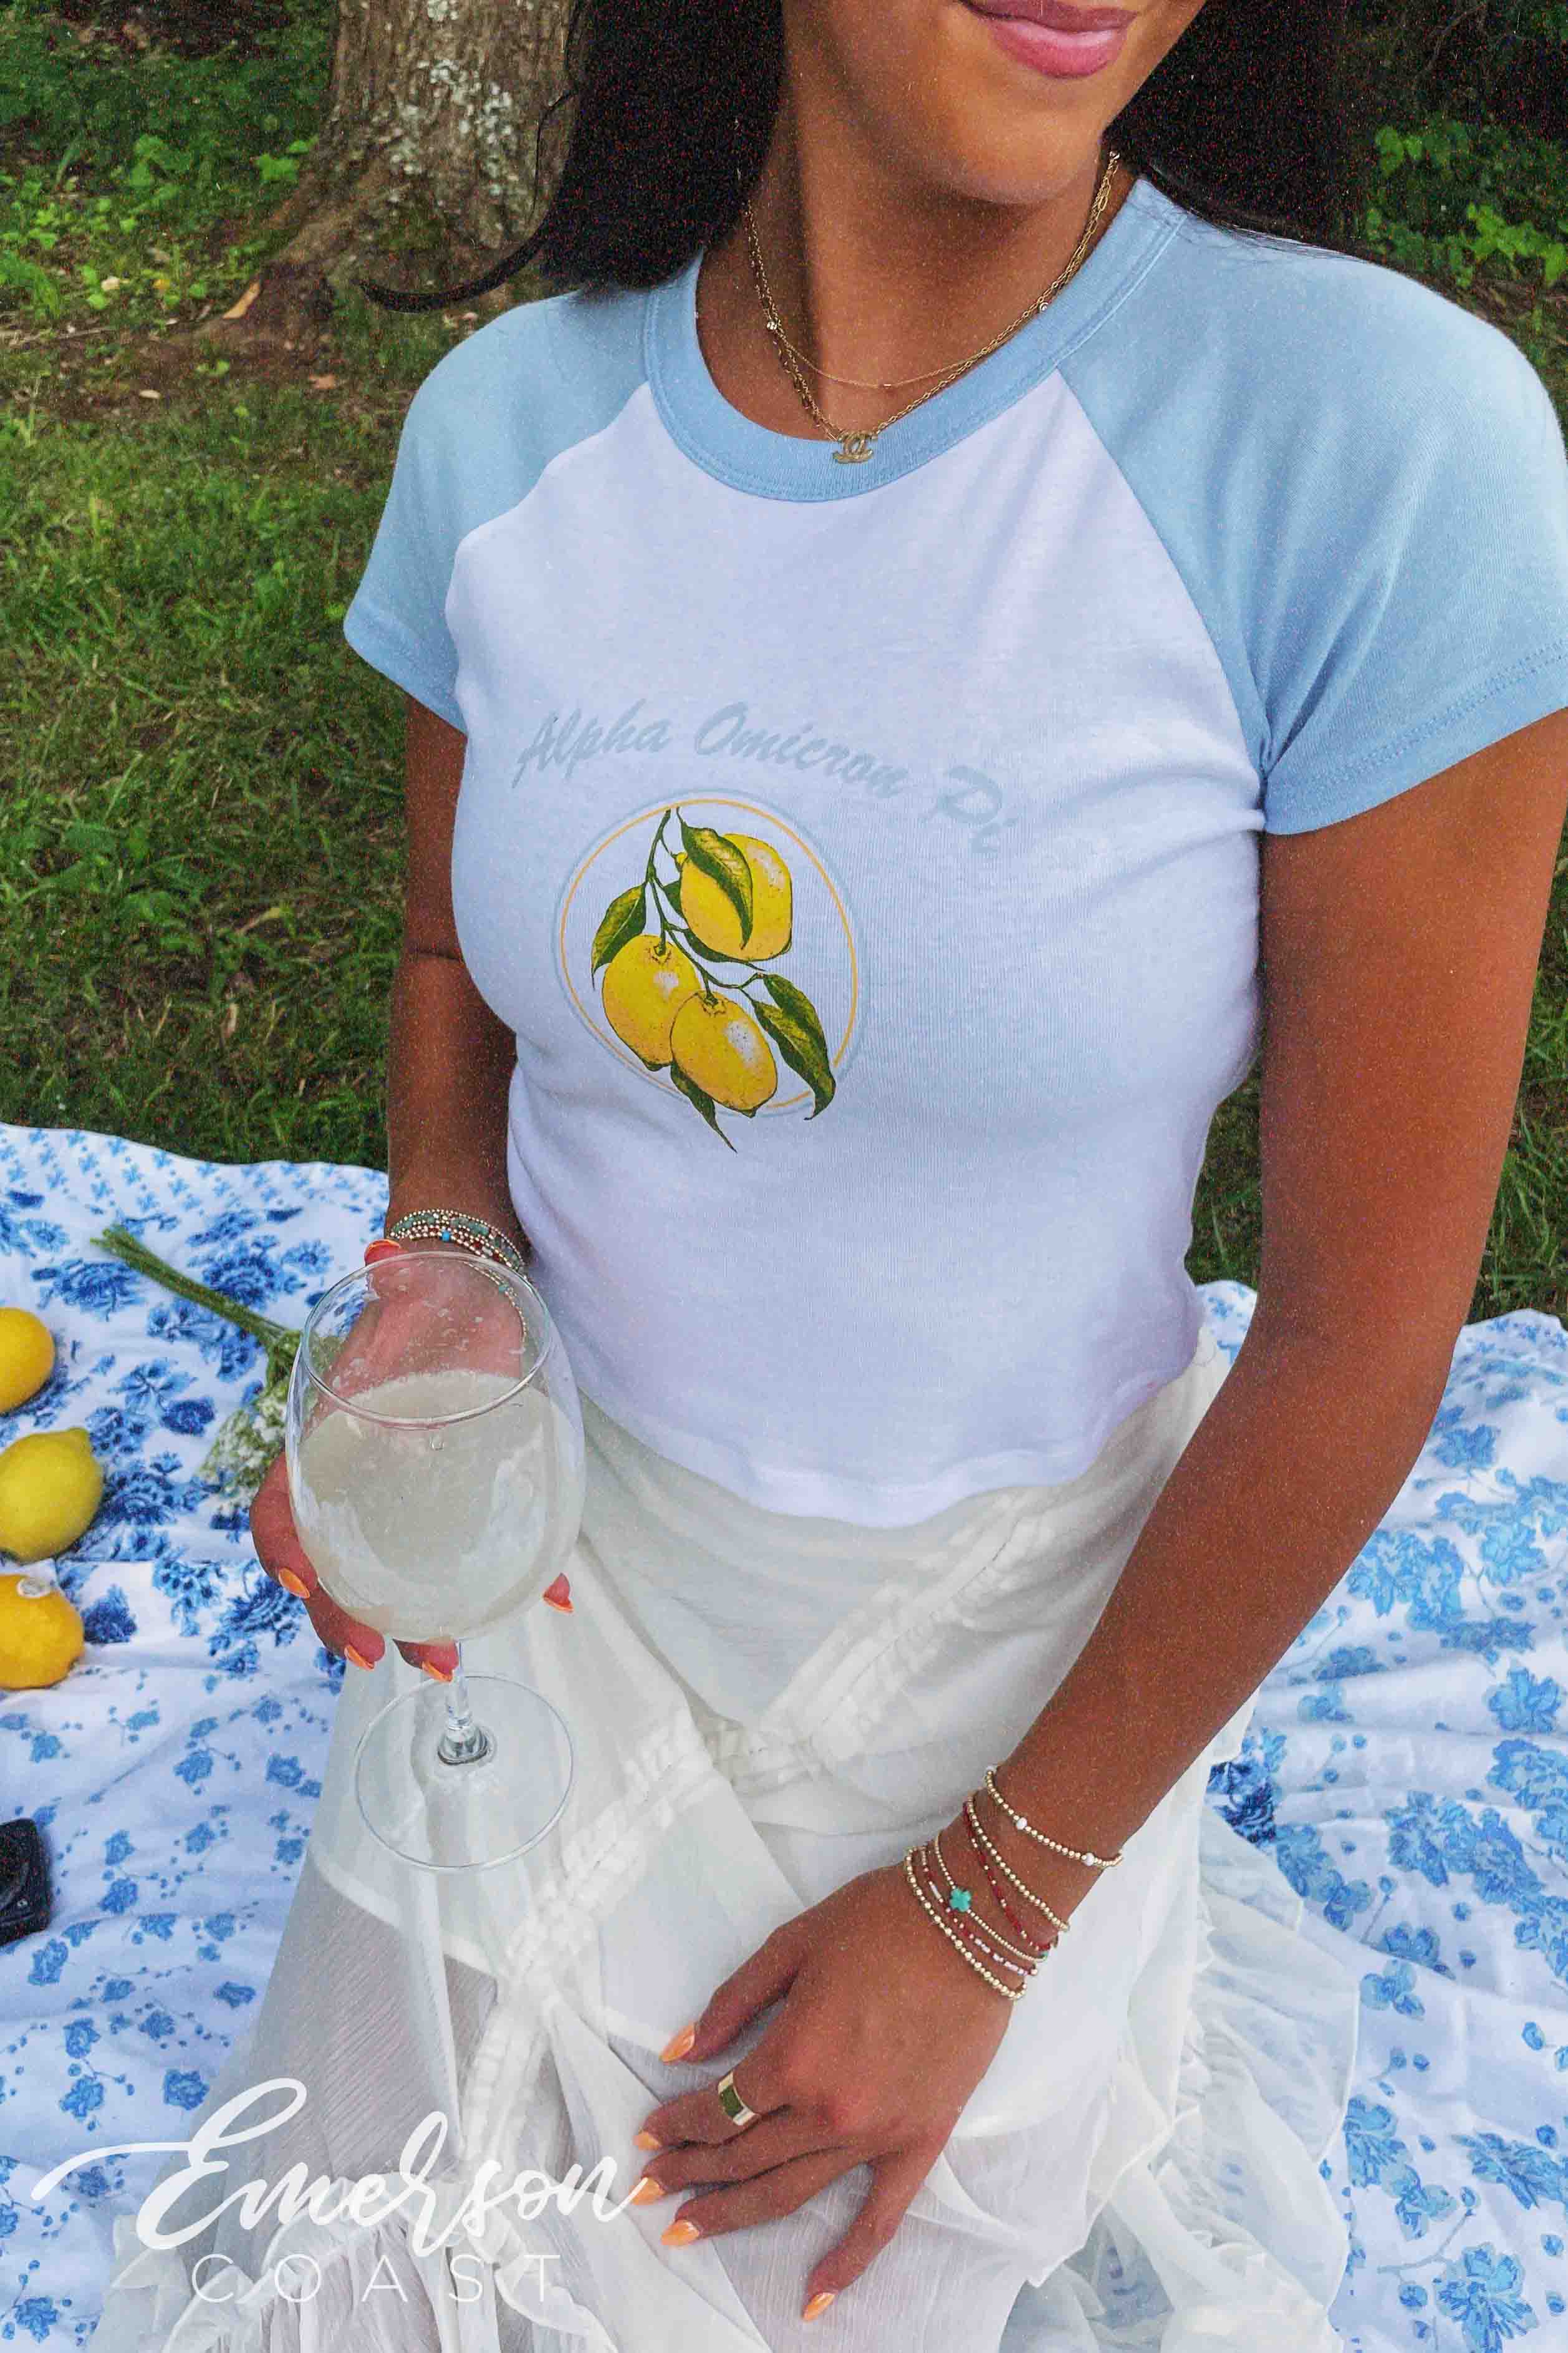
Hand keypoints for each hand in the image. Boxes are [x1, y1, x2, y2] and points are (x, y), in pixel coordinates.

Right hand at [250, 1240, 529, 1677]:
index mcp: (328, 1438)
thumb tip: (386, 1262)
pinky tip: (550, 1593)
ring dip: (415, 1622)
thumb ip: (394, 1283)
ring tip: (448, 1660)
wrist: (467, 1285)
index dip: (284, 1548)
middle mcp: (357, 1477)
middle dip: (354, 1619)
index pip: (283, 1505)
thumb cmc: (425, 1290)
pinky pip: (470, 1548)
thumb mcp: (407, 1289)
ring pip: (392, 1574)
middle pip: (335, 1564)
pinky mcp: (463, 1490)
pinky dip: (505, 1577)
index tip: (307, 1581)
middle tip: (399, 1655)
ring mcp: (406, 1493)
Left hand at [626, 1853, 1014, 2320]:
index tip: (648, 2137)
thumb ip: (732, 2003)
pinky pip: (879, 2219)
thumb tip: (680, 2051)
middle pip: (741, 2156)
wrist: (970, 1924)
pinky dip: (846, 2265)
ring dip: (733, 2213)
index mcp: (790, 2057)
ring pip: (788, 2190)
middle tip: (650, 2190)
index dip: (675, 2126)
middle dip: (688, 2174)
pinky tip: (812, 2300)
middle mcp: (825, 2110)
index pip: (717, 2110)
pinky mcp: (917, 2144)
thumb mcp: (791, 1945)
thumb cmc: (878, 1922)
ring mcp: (873, 2135)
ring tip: (687, 2231)